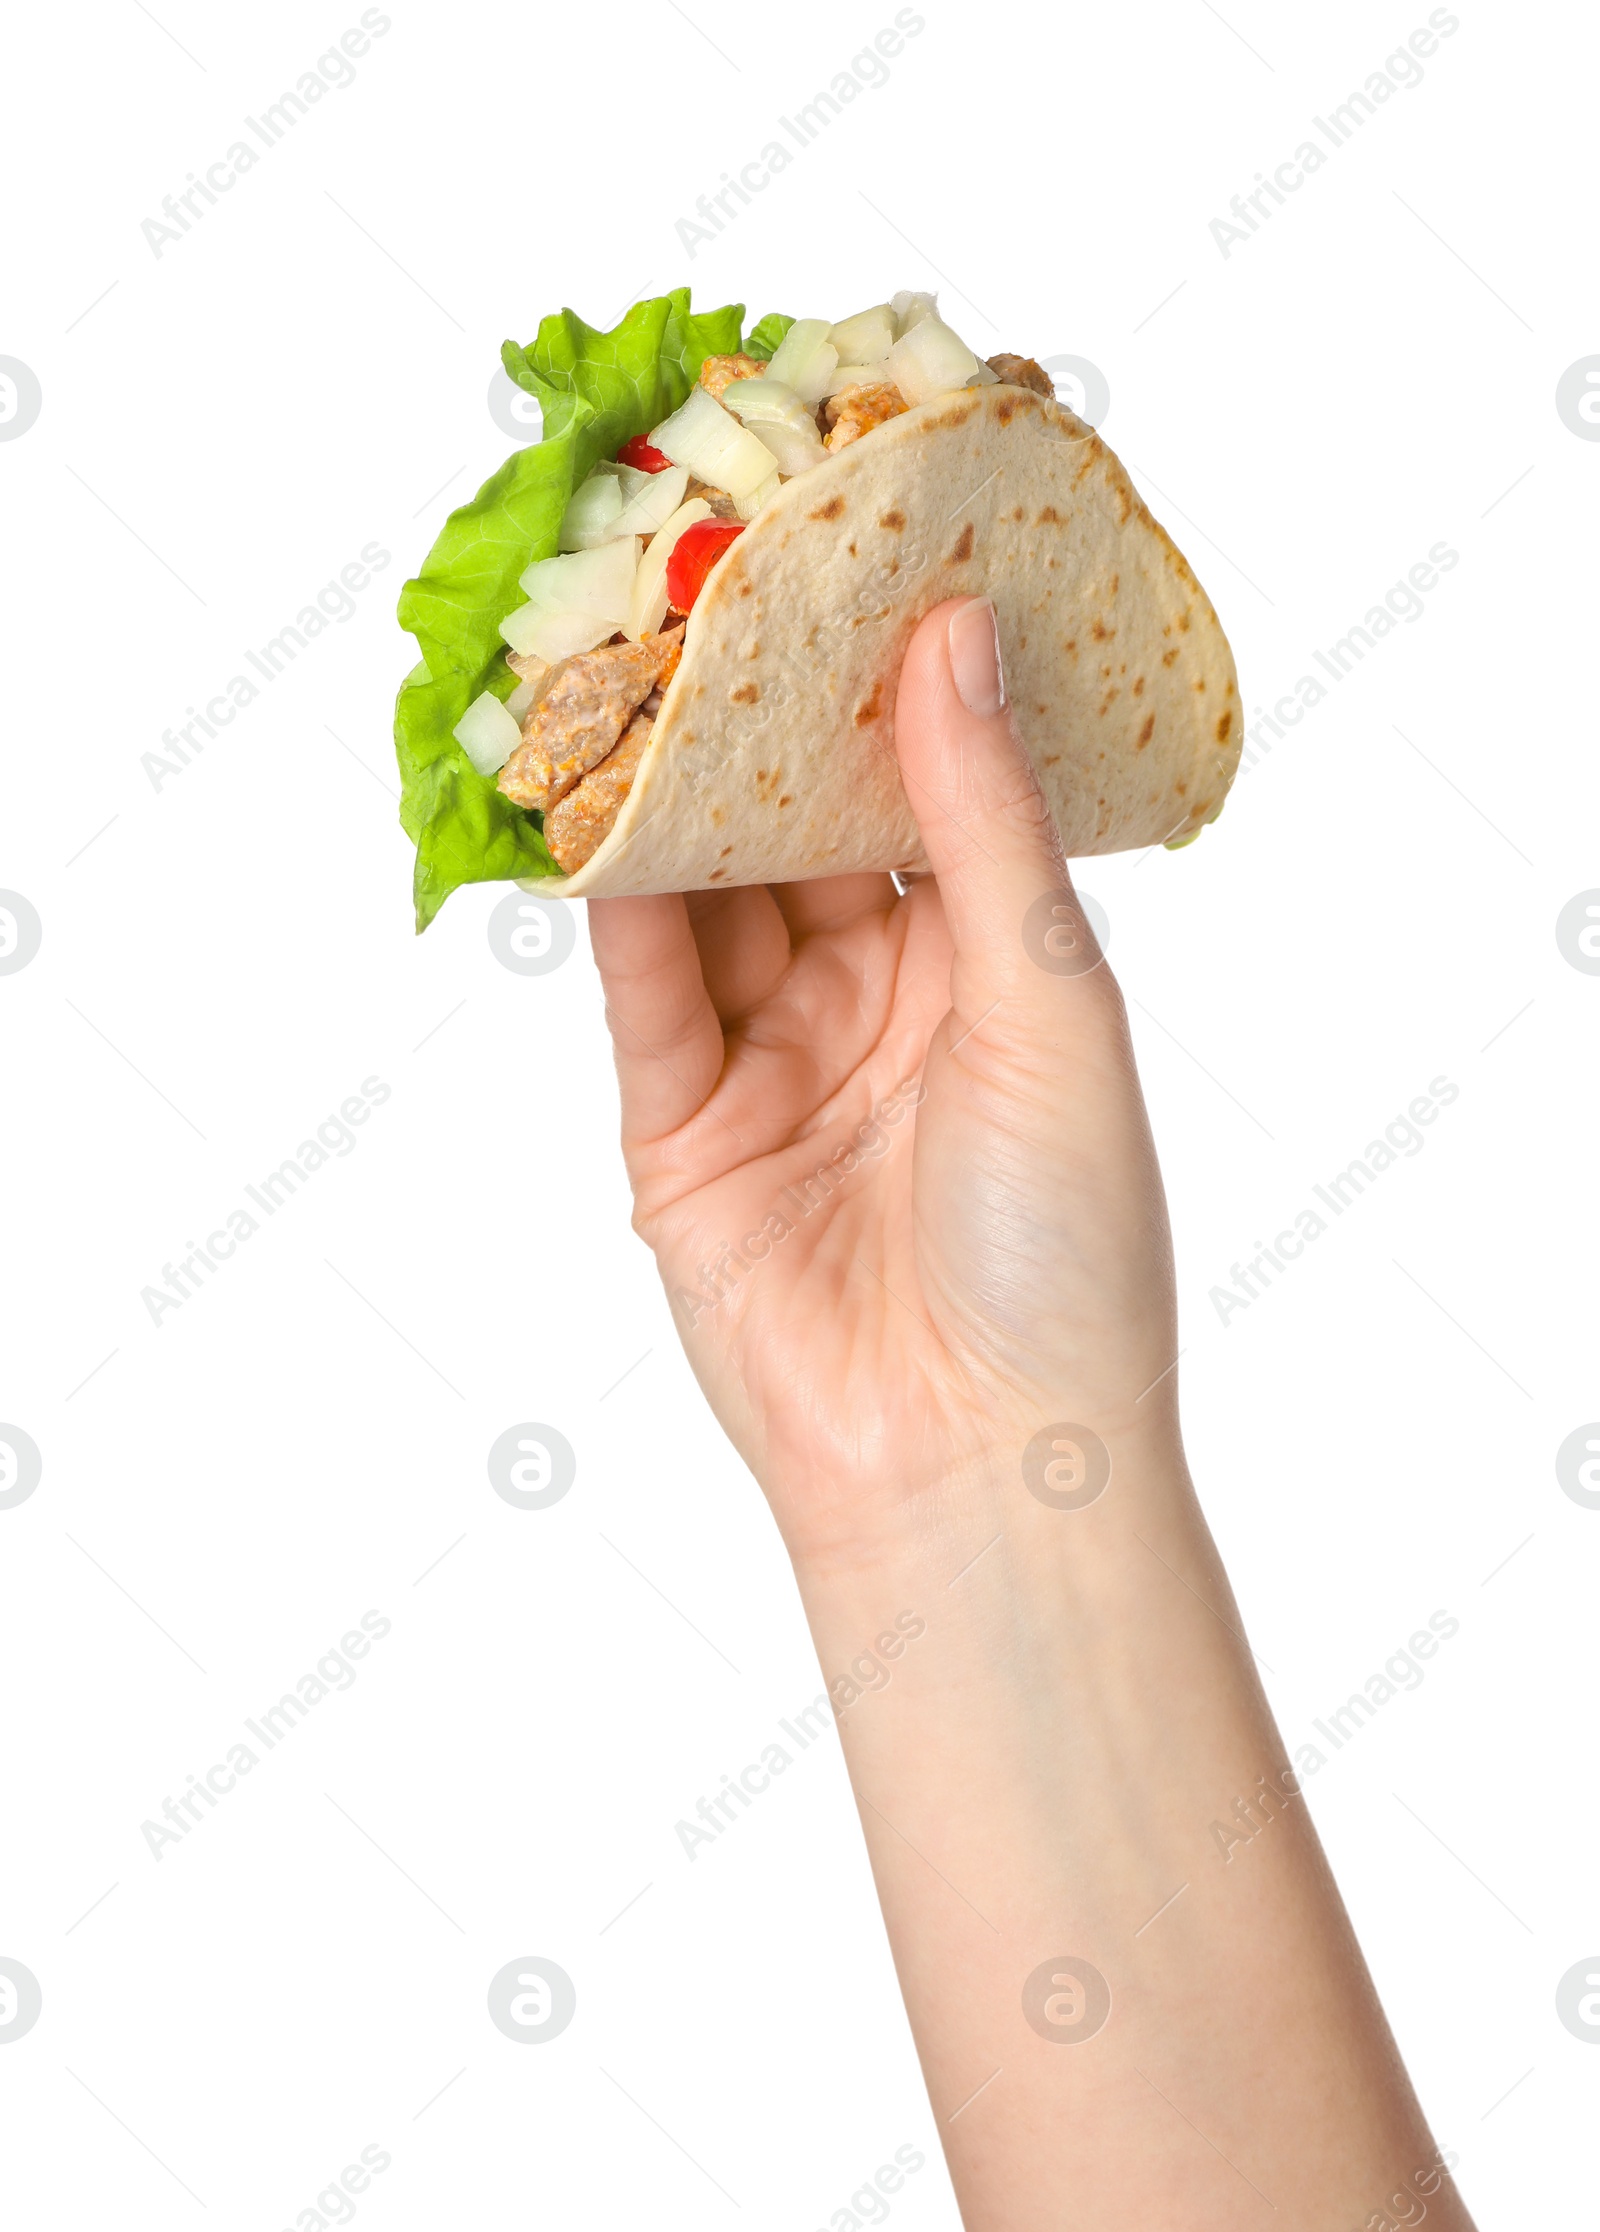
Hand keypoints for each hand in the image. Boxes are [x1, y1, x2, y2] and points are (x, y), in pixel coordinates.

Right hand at [587, 598, 1180, 1567]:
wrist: (975, 1464)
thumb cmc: (1063, 1245)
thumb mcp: (1046, 1004)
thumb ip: (982, 823)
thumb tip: (953, 629)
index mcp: (993, 967)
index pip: (921, 787)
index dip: (881, 675)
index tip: (844, 548)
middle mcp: (880, 999)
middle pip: (796, 829)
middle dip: (752, 716)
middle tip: (704, 575)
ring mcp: (773, 1061)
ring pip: (706, 895)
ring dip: (669, 790)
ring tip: (624, 655)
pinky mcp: (678, 1133)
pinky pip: (639, 991)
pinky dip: (611, 904)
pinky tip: (587, 804)